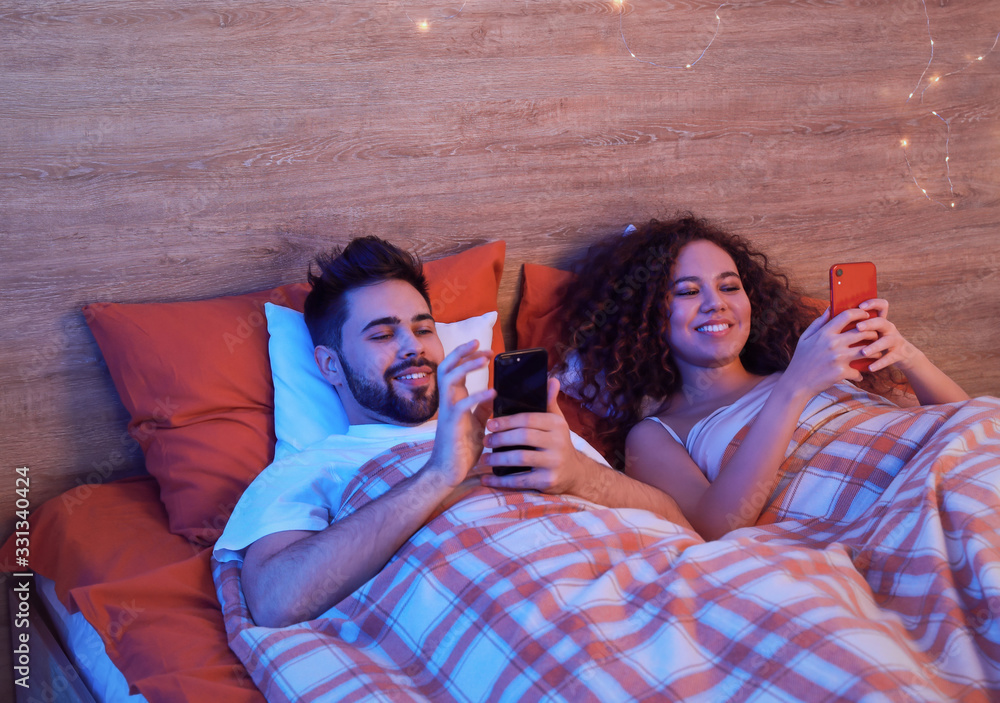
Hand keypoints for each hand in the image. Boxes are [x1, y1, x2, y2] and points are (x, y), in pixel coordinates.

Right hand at [424, 340, 495, 487]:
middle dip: (462, 352)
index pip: (456, 369)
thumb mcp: (477, 424)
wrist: (449, 472)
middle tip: (480, 344)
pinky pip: (462, 404)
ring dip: (467, 366)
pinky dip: (477, 395)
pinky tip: (492, 392)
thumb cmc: (461, 449)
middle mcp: (448, 401)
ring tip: (484, 360)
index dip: (468, 356)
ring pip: (450, 378)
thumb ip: (483, 408)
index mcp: (454, 399)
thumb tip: (495, 394)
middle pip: (447, 366)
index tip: (487, 350)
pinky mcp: (451, 424)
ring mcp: (447, 411)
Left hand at [480, 377, 597, 495]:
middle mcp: (558, 442)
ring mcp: (554, 463)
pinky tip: (487, 479)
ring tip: (484, 459)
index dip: (506, 421)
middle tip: (485, 440)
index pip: (527, 419)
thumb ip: (549, 402)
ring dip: (498, 459)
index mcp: (557, 424)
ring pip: (520, 458)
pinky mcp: (548, 481)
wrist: (574, 473)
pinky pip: (520, 480)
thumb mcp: (556, 422)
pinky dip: (500, 481)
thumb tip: (552, 379)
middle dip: (500, 438)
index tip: (489, 424)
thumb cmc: (557, 443)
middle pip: (522, 437)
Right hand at [781, 307, 877, 396]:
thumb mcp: (805, 338)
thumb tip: (830, 308)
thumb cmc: (801, 359)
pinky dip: (860, 374)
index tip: (866, 315)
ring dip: (875, 352)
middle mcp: (833, 344)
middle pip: (863, 332)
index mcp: (824, 333)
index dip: (860, 313)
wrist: (796, 383)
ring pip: (867, 351)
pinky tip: (859, 374)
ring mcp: (838, 358)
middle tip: (875, 335)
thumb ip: (819, 322)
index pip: (847, 316)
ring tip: (875, 353)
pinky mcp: (841, 373)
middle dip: (873, 332)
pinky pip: (859, 371)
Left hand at [855, 299, 920, 372]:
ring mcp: (894, 340)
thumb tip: (832, 313)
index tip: (861, 306)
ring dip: (875, 346)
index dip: (873, 303)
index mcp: (880, 320)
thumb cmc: (876, 341)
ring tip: (863, 352)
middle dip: (870, 323)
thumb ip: (855, 325)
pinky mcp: (898, 354)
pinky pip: (889, 358)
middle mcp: (888, 328)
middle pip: (881, 321)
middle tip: (858, 327)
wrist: (901, 355)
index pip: (881, 306)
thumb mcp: (869, 332)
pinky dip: (880, 363)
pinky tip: (870, 368)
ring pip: (887, 340)